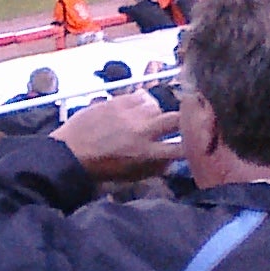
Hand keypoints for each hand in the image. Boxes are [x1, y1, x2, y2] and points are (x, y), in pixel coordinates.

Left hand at [51, 90, 180, 182]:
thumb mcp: (134, 174)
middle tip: (182, 123)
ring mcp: (129, 114)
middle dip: (183, 121)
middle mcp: (143, 131)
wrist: (72, 152)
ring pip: (157, 105)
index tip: (197, 142)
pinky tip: (137, 109)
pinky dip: (142, 102)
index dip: (193, 144)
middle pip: (176, 119)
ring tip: (151, 118)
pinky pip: (140, 96)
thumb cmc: (103, 168)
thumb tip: (174, 157)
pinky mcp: (116, 101)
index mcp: (147, 153)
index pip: (182, 147)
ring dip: (157, 112)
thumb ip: (157, 166)